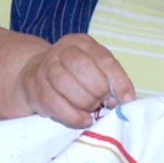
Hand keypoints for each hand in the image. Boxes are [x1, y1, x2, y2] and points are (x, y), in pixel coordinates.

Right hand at [17, 33, 134, 127]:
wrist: (37, 76)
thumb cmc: (74, 74)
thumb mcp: (94, 68)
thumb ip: (110, 79)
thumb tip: (125, 98)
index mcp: (81, 42)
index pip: (103, 58)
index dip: (118, 79)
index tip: (127, 98)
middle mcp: (61, 51)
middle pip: (81, 65)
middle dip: (99, 88)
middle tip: (105, 101)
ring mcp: (45, 69)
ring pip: (65, 83)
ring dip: (85, 101)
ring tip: (92, 108)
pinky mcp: (37, 89)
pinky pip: (55, 103)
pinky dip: (73, 115)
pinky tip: (84, 119)